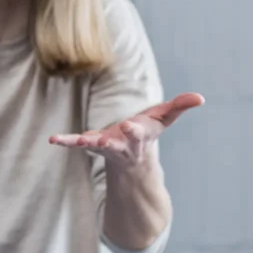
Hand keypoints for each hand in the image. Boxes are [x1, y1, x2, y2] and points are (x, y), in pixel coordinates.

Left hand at [49, 92, 204, 169]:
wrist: (133, 155)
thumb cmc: (149, 131)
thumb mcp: (165, 118)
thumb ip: (180, 106)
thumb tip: (200, 97)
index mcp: (140, 136)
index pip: (139, 133)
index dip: (135, 130)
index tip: (131, 125)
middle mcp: (122, 144)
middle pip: (119, 143)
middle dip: (114, 141)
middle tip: (105, 140)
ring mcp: (105, 146)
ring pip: (95, 146)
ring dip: (86, 143)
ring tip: (75, 142)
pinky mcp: (91, 144)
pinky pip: (76, 142)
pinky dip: (65, 141)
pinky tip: (52, 139)